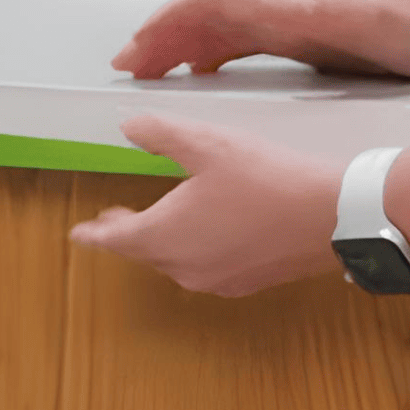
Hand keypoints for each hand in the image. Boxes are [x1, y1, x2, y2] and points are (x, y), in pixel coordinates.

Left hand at [68, 115, 346, 296]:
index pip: (114, 239)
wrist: (330, 217)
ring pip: (176, 260)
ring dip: (163, 240)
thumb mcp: (206, 144)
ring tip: (164, 218)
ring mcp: (217, 279)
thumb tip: (129, 128)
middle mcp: (184, 266)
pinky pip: (207, 266)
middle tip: (117, 219)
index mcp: (164, 235)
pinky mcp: (246, 282)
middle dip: (128, 233)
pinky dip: (197, 248)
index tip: (79, 234)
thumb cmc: (268, 181)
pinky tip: (212, 230)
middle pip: (144, 251)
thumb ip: (160, 135)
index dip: (93, 234)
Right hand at [111, 0, 409, 81]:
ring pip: (220, 28)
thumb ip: (306, 16)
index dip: (167, 27)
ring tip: (151, 71)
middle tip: (128, 69)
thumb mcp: (355, 23)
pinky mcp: (307, 39)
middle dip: (161, 38)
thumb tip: (247, 9)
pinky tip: (206, 73)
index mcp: (287, 7)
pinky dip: (212, 53)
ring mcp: (293, 23)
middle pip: (205, 16)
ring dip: (181, 45)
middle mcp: (283, 10)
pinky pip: (244, 42)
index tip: (134, 54)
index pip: (209, 5)